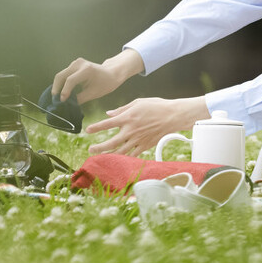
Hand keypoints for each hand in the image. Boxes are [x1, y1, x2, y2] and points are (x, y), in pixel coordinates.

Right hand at [53, 48, 143, 103]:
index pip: (70, 80)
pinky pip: (64, 74)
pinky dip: (61, 82)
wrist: (112, 73)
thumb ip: (79, 99)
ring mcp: (76, 62)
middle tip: (54, 99)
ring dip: (57, 85)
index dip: (64, 91)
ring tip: (56, 97)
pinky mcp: (74, 64)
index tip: (62, 101)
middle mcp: (79, 63)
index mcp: (86, 70)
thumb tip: (67, 104)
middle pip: (61, 75)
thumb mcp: (93, 93)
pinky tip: (60, 91)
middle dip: (56, 88)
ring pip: (61, 74)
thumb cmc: (105, 84)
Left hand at [84, 96, 209, 156]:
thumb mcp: (138, 102)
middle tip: (91, 149)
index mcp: (128, 118)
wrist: (173, 115)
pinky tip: (118, 160)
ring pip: (120, 152)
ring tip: (100, 157)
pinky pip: (133, 155)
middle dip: (99, 148)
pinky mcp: (145, 145)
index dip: (96, 127)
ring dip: (109, 155)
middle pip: (111, 142)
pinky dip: (125, 158)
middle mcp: (131, 130)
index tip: (88, 130)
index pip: (107, 124)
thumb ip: (122, 109)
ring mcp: (138, 140)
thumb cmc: (156, 106)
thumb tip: (109, 113)